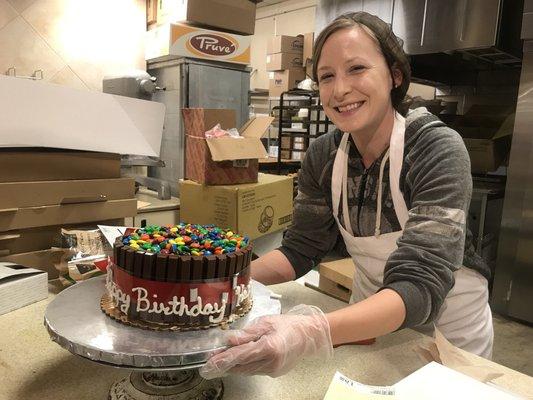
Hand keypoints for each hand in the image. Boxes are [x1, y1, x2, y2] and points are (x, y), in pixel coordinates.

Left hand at [199, 304, 332, 378]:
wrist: (309, 335)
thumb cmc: (288, 325)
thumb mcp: (266, 322)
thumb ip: (247, 333)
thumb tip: (230, 340)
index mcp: (270, 347)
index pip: (241, 356)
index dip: (224, 359)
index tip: (210, 362)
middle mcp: (271, 362)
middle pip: (242, 366)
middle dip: (225, 364)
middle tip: (209, 363)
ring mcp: (274, 369)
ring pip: (247, 370)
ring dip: (233, 365)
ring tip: (220, 360)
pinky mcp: (275, 372)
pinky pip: (255, 370)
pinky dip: (245, 365)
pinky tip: (238, 360)